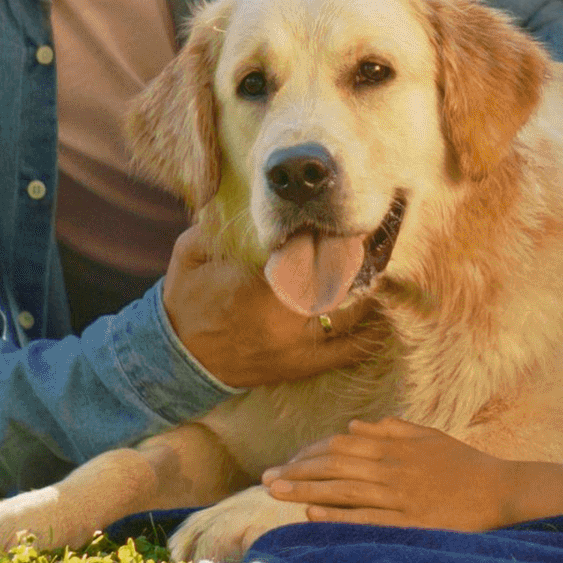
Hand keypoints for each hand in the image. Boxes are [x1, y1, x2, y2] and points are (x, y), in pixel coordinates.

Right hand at [163, 220, 381, 387]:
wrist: (176, 358)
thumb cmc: (186, 299)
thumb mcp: (191, 252)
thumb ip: (219, 224)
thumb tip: (250, 196)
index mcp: (258, 288)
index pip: (308, 255)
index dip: (332, 235)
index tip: (347, 215)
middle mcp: (285, 320)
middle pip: (339, 283)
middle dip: (359, 257)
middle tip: (379, 232)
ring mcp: (298, 347)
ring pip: (350, 315)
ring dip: (369, 287)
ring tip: (383, 260)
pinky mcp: (304, 366)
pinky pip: (350, 350)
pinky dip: (371, 329)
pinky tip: (386, 306)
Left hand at [261, 419, 528, 530]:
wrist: (501, 491)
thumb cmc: (465, 466)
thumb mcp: (429, 437)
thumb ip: (393, 429)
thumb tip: (354, 425)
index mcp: (395, 445)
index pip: (341, 445)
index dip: (310, 453)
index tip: (287, 462)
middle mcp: (392, 467)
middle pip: (334, 465)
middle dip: (296, 470)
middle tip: (264, 479)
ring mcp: (399, 494)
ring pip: (342, 488)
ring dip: (304, 488)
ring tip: (274, 492)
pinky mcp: (409, 520)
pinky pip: (366, 516)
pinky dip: (337, 512)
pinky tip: (311, 511)